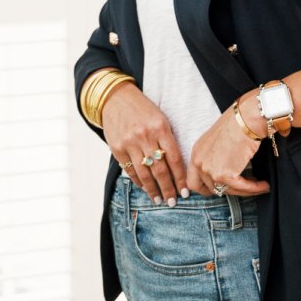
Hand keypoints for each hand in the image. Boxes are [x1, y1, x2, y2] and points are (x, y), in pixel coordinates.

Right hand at [101, 84, 187, 205]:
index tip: (186, 191)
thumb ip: (167, 140)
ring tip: (159, 200)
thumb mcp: (160, 119)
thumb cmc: (143, 109)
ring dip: (153, 190)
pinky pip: (130, 170)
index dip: (181, 178)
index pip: (174, 159)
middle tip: (173, 201)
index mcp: (160, 128)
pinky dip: (138, 181)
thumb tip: (177, 168)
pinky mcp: (117, 148)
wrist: (115, 98)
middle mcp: (145, 136)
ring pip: (144, 174)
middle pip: (160, 170)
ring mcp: (129, 143)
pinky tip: (145, 188)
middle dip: (168, 189)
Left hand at [188, 92, 270, 196]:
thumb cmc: (238, 123)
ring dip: (244, 190)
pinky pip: (241, 187)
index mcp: (196, 153)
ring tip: (259, 185)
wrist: (246, 118)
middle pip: (210, 189)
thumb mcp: (219, 141)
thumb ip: (217, 157)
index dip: (206, 189)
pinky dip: (254, 188)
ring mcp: (210, 170)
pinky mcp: (224, 175)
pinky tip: (263, 185)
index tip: (222, 189)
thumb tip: (230, 170)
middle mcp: (199, 162)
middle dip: (229, 190)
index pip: (194, 181)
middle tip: (244, 186)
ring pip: (227, 190)